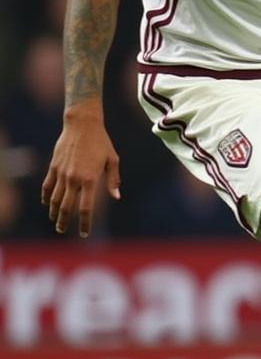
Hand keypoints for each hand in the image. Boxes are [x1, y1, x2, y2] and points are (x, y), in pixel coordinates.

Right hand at [41, 115, 120, 236]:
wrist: (82, 125)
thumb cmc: (102, 142)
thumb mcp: (113, 160)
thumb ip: (113, 180)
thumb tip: (117, 197)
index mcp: (90, 179)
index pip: (86, 208)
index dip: (85, 223)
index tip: (85, 233)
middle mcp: (73, 179)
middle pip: (66, 207)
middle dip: (64, 222)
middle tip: (63, 231)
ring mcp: (61, 173)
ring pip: (54, 199)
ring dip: (54, 212)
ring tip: (55, 220)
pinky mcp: (53, 167)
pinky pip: (47, 186)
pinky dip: (46, 197)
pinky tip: (47, 204)